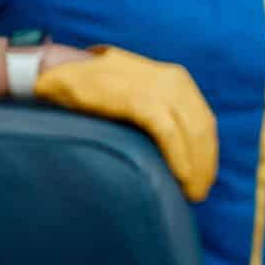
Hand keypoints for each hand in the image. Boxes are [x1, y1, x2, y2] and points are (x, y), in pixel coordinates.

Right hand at [33, 45, 217, 202]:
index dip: (207, 153)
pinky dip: (178, 156)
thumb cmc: (95, 90)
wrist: (57, 70)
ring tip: (191, 193)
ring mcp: (156, 86)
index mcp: (175, 79)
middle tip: (199, 194)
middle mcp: (172, 79)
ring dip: (196, 166)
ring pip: (192, 131)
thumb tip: (179, 151)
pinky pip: (167, 132)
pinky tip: (180, 177)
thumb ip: (158, 113)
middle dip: (205, 164)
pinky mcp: (137, 97)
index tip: (203, 179)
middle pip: (203, 128)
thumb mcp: (135, 95)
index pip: (203, 120)